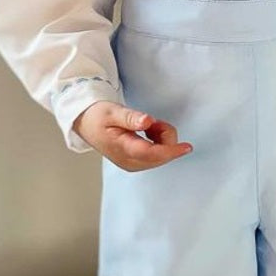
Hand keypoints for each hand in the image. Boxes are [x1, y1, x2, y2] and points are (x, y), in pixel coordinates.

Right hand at [72, 101, 192, 171]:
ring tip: (144, 125)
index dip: (170, 150)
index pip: (151, 153)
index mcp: (122, 149)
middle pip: (160, 155)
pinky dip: (158, 140)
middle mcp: (129, 162)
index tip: (187, 147)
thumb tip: (147, 121)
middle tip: (149, 120)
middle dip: (163, 135)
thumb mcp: (112, 112)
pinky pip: (158, 154)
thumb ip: (131, 117)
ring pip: (161, 155)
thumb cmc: (98, 116)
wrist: (88, 124)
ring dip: (160, 137)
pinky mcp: (137, 162)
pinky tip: (146, 132)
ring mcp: (134, 164)